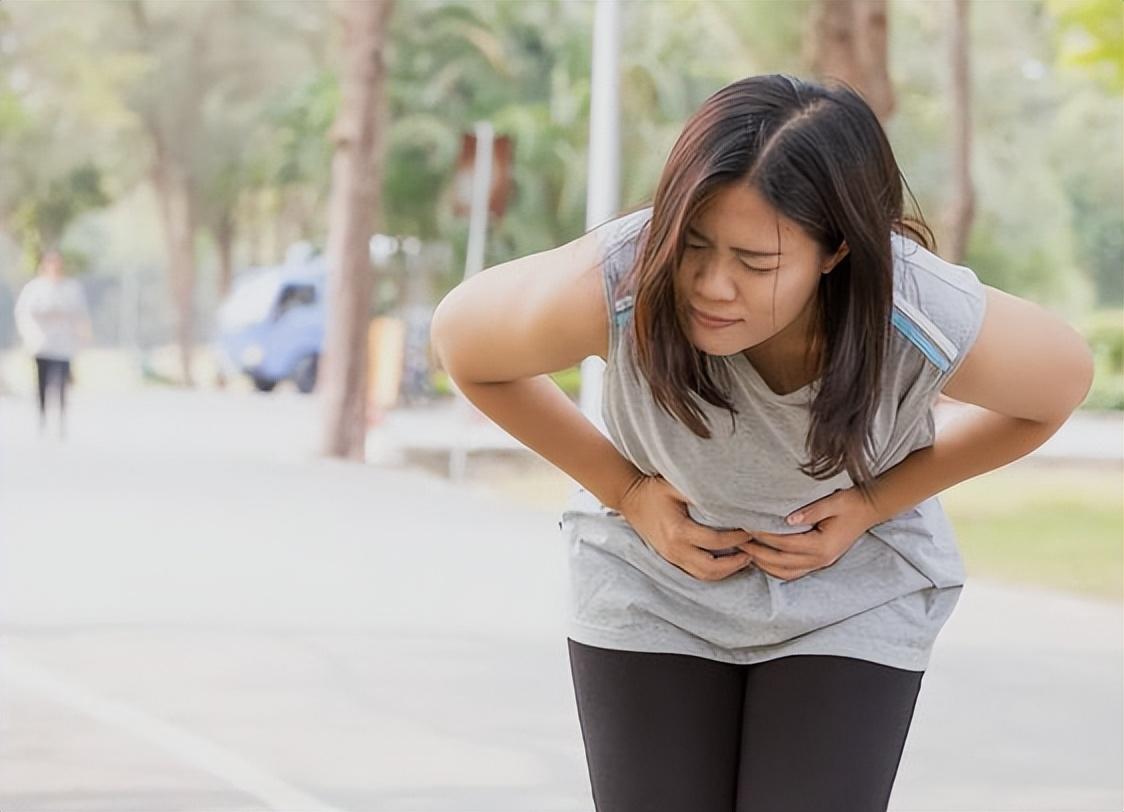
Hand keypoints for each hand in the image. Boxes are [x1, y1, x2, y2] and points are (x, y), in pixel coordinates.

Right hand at [617, 474, 755, 581]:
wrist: (629, 498)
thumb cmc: (654, 489)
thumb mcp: (675, 485)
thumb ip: (700, 491)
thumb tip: (730, 495)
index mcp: (678, 531)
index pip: (715, 541)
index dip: (737, 539)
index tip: (750, 531)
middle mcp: (675, 549)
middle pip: (711, 569)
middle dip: (735, 564)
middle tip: (752, 553)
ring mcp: (671, 557)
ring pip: (704, 576)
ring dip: (726, 572)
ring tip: (742, 559)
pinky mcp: (670, 559)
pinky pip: (695, 573)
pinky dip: (713, 571)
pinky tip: (725, 562)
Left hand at [739, 487, 881, 581]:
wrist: (870, 510)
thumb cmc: (851, 503)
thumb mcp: (834, 502)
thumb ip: (811, 511)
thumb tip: (788, 519)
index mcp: (822, 545)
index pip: (785, 543)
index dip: (763, 536)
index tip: (747, 527)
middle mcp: (820, 559)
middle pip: (781, 562)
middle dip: (757, 554)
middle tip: (739, 543)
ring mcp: (820, 563)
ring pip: (785, 572)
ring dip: (764, 565)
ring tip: (746, 553)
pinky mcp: (819, 562)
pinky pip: (793, 572)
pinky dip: (775, 569)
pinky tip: (763, 559)